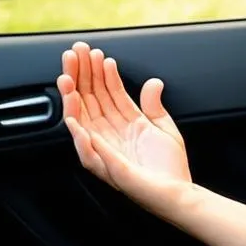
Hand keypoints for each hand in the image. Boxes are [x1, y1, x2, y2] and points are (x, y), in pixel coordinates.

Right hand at [57, 41, 192, 218]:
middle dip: (81, 76)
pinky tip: (74, 120)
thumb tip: (152, 81)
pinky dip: (80, 137)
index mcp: (124, 124)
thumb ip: (153, 105)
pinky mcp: (109, 168)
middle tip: (74, 53)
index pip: (107, 92)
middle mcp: (111, 135)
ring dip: (73, 100)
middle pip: (91, 101)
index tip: (95, 52)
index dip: (100, 72)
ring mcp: (107, 151)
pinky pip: (88, 153)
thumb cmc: (170, 167)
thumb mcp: (163, 128)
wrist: (178, 193)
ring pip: (83, 121)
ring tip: (68, 78)